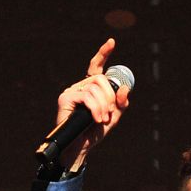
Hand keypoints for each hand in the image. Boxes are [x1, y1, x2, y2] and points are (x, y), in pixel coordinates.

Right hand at [54, 38, 130, 170]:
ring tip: (102, 119)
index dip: (103, 54)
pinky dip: (95, 108)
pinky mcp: (66, 98)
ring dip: (103, 106)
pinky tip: (96, 119)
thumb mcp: (113, 117)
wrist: (80, 148)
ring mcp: (72, 91)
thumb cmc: (94, 133)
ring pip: (95, 88)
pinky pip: (87, 96)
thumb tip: (124, 89)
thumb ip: (120, 103)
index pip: (96, 67)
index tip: (111, 42)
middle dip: (109, 96)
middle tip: (109, 113)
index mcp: (91, 89)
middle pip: (100, 79)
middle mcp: (80, 87)